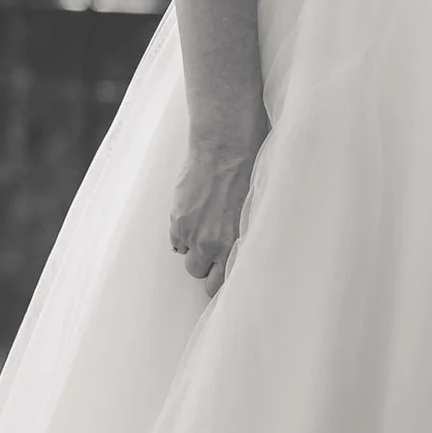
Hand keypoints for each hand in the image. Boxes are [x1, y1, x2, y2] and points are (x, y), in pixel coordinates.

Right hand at [170, 122, 266, 289]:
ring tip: (205, 231)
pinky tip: (195, 218)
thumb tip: (241, 249)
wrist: (226, 148)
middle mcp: (211, 244)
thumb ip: (244, 237)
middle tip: (213, 251)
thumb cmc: (250, 174)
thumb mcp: (256, 213)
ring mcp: (191, 232)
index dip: (219, 281)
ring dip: (193, 250)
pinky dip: (182, 233)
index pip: (220, 284)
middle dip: (206, 266)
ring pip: (187, 257)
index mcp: (236, 244)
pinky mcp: (177, 218)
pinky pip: (176, 239)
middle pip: (200, 273)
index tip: (221, 277)